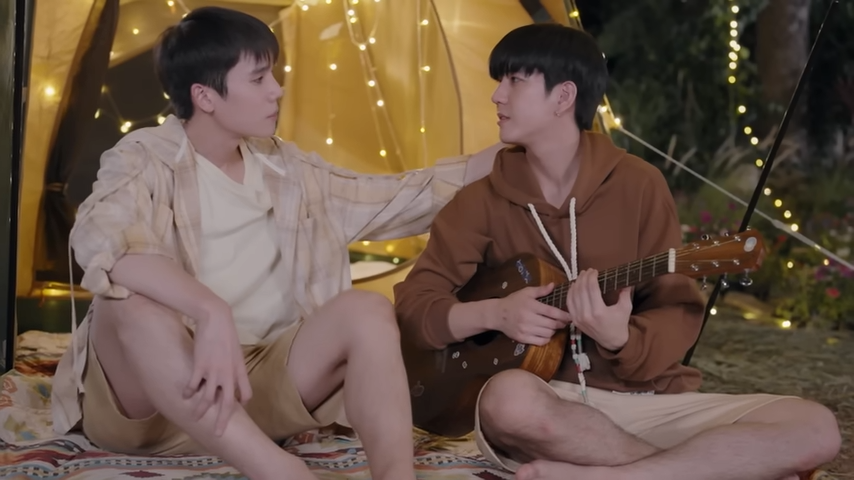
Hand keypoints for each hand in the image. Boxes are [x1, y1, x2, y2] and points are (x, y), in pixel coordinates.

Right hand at [183, 307, 252, 435]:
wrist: (216, 318)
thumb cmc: (226, 333)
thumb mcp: (235, 350)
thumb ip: (234, 365)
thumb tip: (231, 373)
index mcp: (239, 370)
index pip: (246, 393)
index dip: (242, 403)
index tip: (237, 409)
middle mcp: (228, 374)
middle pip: (227, 403)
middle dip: (222, 420)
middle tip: (218, 434)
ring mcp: (214, 371)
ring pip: (207, 398)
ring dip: (200, 410)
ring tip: (195, 417)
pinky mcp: (200, 366)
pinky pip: (193, 385)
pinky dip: (188, 392)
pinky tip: (184, 396)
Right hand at [493, 283, 571, 344]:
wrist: (498, 314)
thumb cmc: (513, 301)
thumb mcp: (526, 292)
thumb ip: (541, 290)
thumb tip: (554, 285)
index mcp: (531, 306)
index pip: (552, 312)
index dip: (563, 315)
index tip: (570, 316)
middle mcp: (528, 318)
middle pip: (552, 324)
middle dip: (560, 324)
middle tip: (564, 321)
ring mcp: (525, 330)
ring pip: (548, 333)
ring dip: (554, 330)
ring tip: (553, 326)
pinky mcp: (523, 338)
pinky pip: (540, 342)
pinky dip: (547, 338)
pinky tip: (546, 333)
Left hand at [566, 269, 632, 350]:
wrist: (612, 341)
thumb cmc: (620, 323)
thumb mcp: (626, 307)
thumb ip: (625, 292)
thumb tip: (626, 278)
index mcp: (599, 311)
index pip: (591, 288)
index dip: (591, 277)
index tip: (594, 271)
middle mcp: (586, 315)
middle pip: (581, 290)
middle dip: (583, 277)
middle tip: (587, 271)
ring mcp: (578, 318)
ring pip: (572, 295)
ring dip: (576, 283)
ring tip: (581, 276)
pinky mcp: (574, 320)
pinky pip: (569, 303)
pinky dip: (570, 293)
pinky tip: (574, 286)